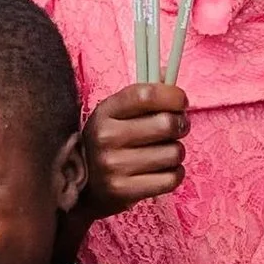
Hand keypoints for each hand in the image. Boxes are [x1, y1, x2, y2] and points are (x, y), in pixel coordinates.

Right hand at [81, 81, 187, 216]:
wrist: (81, 189)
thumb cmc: (107, 145)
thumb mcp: (115, 114)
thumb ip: (142, 95)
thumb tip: (166, 71)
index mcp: (105, 111)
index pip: (147, 95)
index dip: (173, 96)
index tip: (181, 102)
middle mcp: (106, 137)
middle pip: (167, 124)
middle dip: (181, 125)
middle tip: (177, 129)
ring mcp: (114, 166)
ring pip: (173, 153)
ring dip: (176, 153)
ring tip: (164, 153)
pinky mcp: (123, 191)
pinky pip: (171, 179)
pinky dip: (174, 174)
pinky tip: (163, 171)